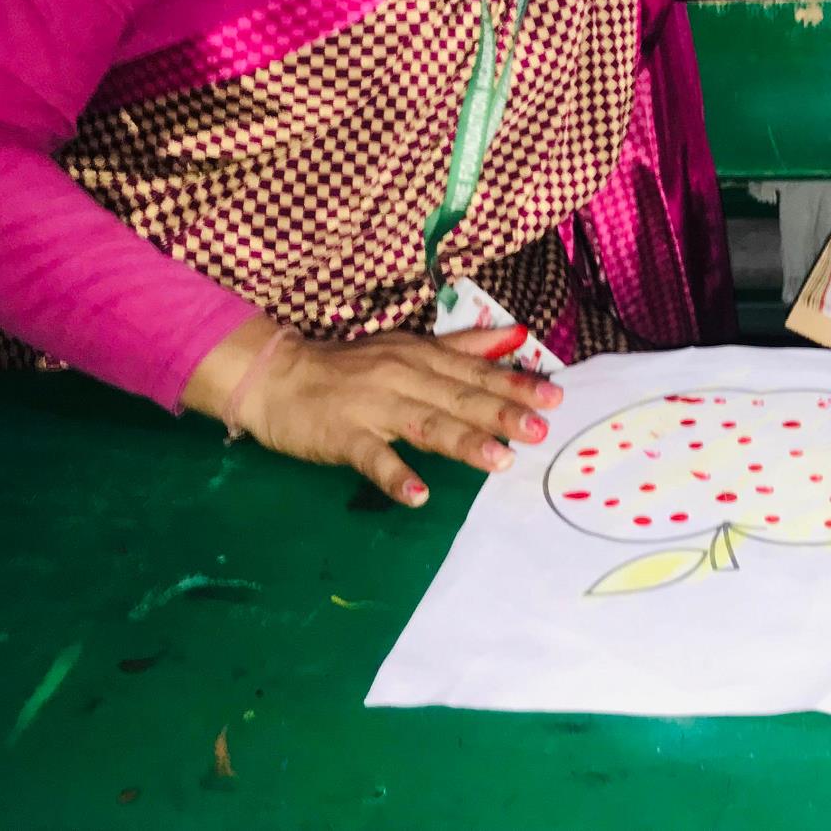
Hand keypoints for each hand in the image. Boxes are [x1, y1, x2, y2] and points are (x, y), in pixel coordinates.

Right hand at [182, 317, 563, 506]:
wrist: (277, 375)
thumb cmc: (349, 367)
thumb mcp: (408, 347)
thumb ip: (461, 347)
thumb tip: (514, 337)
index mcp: (421, 357)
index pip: (475, 371)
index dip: (514, 385)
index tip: (553, 397)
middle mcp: (404, 376)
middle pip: (459, 396)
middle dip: (501, 413)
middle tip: (539, 430)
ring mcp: (373, 406)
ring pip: (425, 423)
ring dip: (463, 441)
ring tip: (499, 461)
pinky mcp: (343, 434)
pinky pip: (372, 457)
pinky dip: (394, 474)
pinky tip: (418, 493)